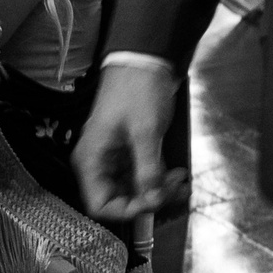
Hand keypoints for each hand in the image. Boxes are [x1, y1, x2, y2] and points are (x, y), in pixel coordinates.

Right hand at [73, 65, 188, 220]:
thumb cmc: (136, 91)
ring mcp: (116, 158)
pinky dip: (161, 178)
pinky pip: (144, 175)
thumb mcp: (144, 131)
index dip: (127, 211)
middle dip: (149, 200)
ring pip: (135, 189)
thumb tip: (153, 200)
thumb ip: (147, 168)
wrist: (144, 61)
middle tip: (175, 190)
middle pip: (120, 199)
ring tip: (181, 181)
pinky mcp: (132, 152)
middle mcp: (100, 163)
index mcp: (91, 161)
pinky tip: (179, 175)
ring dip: (159, 190)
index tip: (154, 202)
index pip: (100, 205)